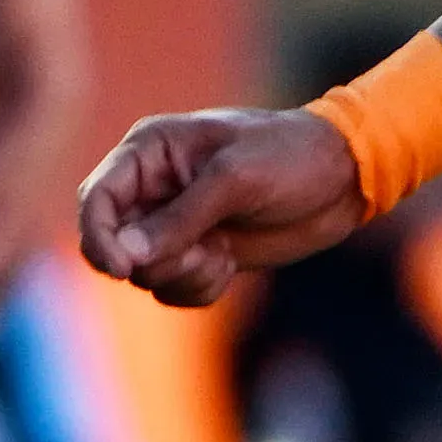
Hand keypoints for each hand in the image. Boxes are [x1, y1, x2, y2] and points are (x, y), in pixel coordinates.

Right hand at [77, 105, 365, 308]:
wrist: (345, 178)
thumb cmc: (291, 157)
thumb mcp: (236, 180)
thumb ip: (179, 219)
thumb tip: (124, 257)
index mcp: (149, 153)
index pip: (97, 200)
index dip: (98, 237)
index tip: (122, 267)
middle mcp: (153, 189)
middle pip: (111, 243)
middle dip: (150, 261)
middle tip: (198, 254)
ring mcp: (175, 225)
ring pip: (142, 273)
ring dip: (179, 276)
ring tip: (220, 254)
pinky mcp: (199, 253)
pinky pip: (172, 289)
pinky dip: (197, 288)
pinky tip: (228, 265)